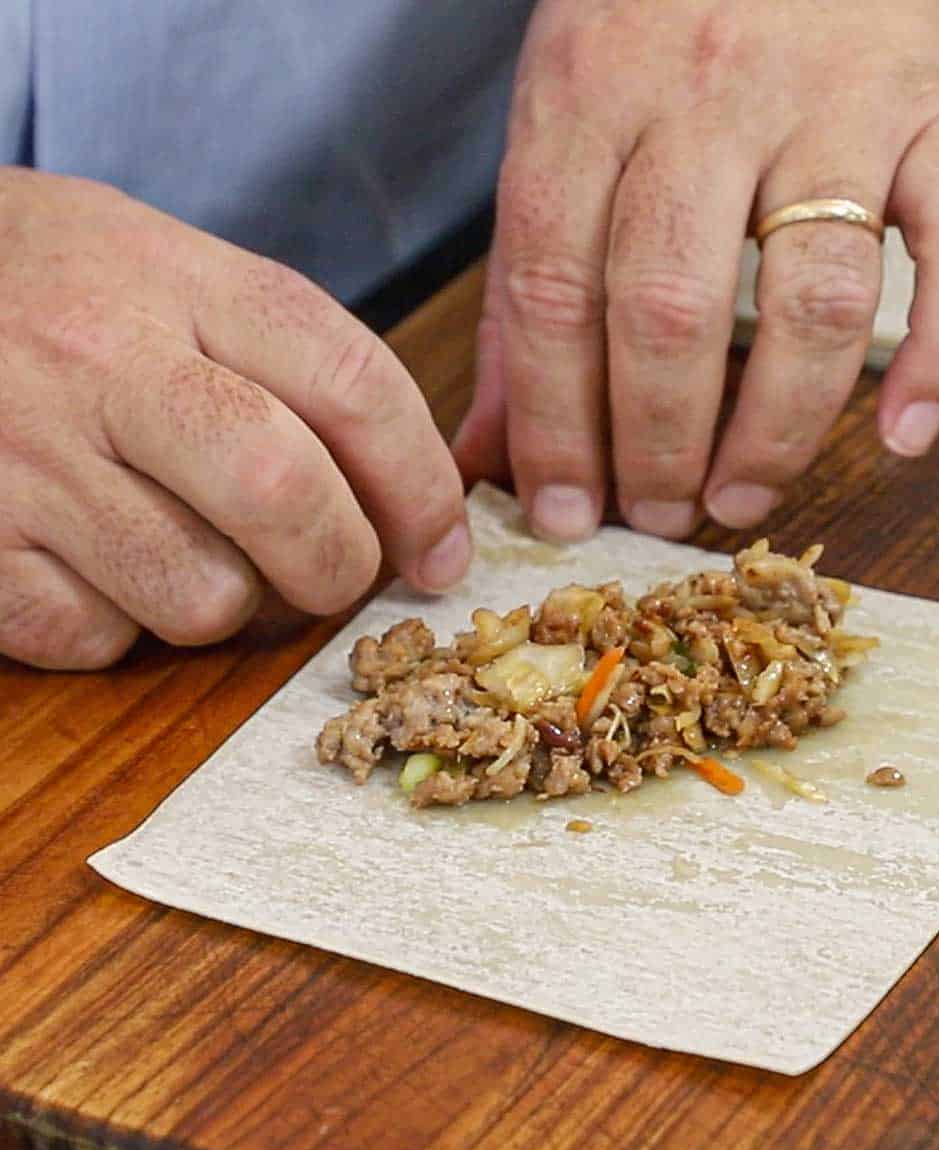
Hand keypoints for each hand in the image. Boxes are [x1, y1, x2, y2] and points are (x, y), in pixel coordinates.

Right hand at [0, 168, 468, 669]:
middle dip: (341, 565)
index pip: (354, 384)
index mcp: (180, 282)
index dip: (423, 486)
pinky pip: (95, 637)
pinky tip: (96, 568)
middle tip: (338, 575)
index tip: (443, 547)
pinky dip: (119, 628)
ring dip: (227, 604)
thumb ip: (287, 362)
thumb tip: (410, 498)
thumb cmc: (51, 287)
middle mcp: (103, 360)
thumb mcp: (169, 270)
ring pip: (201, 594)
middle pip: (285, 497)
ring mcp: (23, 452)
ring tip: (190, 552)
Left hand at [454, 0, 938, 538]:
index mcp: (588, 100)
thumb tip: (489, 457)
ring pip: (818, 298)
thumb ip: (520, 297)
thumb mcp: (557, 131)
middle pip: (674, 310)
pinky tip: (906, 435)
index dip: (555, 427)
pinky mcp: (936, 110)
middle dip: (658, 445)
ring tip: (741, 500)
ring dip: (780, 429)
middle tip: (655, 516)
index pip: (554, 293)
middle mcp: (708, 97)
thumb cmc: (648, 25)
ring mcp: (835, 105)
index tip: (560, 515)